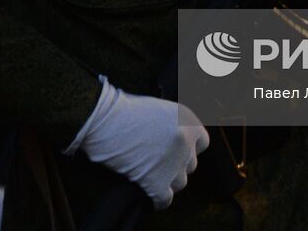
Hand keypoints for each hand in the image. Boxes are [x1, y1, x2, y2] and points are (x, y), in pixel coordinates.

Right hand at [67, 76, 208, 208]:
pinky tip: (148, 190)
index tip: (176, 149)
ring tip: (150, 172)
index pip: (202, 143)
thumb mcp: (160, 108)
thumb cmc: (126, 111)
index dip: (188, 147)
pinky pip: (165, 200)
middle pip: (190, 164)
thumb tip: (179, 140)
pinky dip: (157, 198)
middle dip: (177, 163)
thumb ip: (175, 124)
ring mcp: (174, 164)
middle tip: (158, 159)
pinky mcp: (157, 183)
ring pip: (180, 183)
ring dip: (167, 179)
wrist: (105, 121)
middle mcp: (186, 143)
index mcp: (188, 121)